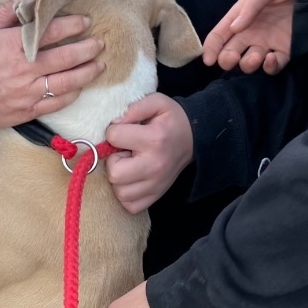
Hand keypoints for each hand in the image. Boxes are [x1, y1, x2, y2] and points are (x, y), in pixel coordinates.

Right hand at [0, 1, 104, 128]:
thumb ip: (5, 14)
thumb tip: (24, 1)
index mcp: (14, 46)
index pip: (51, 32)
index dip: (72, 25)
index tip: (85, 21)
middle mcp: (26, 69)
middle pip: (66, 58)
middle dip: (87, 49)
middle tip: (100, 43)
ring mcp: (29, 91)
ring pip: (67, 82)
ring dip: (86, 73)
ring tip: (99, 66)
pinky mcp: (28, 110)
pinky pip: (56, 103)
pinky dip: (71, 95)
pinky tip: (80, 88)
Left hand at [105, 94, 192, 213]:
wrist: (194, 139)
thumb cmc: (170, 120)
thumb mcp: (156, 102)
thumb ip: (134, 107)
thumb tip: (114, 124)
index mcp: (154, 139)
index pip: (114, 137)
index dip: (114, 131)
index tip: (125, 131)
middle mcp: (155, 166)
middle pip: (114, 173)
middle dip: (113, 161)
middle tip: (124, 153)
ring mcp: (156, 185)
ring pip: (120, 193)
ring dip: (119, 180)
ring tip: (129, 166)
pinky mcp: (156, 196)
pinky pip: (130, 206)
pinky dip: (126, 195)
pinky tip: (131, 180)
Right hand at [203, 0, 298, 75]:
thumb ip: (253, 4)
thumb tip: (235, 27)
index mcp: (241, 16)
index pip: (219, 35)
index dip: (211, 49)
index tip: (209, 60)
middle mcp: (251, 32)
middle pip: (229, 53)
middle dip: (227, 60)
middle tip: (232, 58)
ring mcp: (267, 43)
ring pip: (248, 63)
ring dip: (247, 65)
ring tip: (256, 57)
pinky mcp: (285, 51)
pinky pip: (273, 66)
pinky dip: (269, 67)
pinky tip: (271, 59)